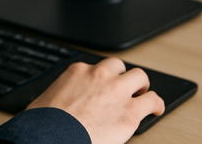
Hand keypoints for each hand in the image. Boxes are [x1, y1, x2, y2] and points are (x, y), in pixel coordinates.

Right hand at [26, 58, 164, 143]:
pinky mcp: (130, 111)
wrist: (52, 137)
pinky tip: (156, 109)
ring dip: (141, 86)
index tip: (102, 87)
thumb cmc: (45, 124)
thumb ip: (61, 95)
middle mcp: (99, 75)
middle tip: (125, 87)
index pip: (95, 67)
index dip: (101, 79)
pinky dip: (157, 104)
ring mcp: (116, 91)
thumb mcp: (46, 100)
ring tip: (142, 95)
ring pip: (140, 77)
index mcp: (77, 72)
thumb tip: (58, 105)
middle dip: (122, 76)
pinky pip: (153, 100)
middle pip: (118, 66)